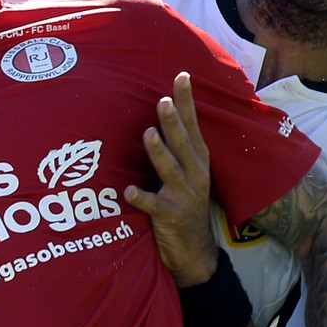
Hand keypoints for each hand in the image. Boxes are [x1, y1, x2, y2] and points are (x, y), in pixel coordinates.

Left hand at [123, 71, 218, 286]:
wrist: (194, 250)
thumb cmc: (183, 203)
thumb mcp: (186, 173)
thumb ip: (175, 146)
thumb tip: (162, 113)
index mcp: (198, 161)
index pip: (193, 125)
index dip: (187, 101)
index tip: (181, 76)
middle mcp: (195, 175)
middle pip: (183, 143)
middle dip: (173, 122)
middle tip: (162, 100)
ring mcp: (184, 196)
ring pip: (170, 170)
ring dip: (159, 152)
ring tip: (148, 134)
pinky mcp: (170, 216)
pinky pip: (154, 205)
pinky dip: (142, 198)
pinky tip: (129, 191)